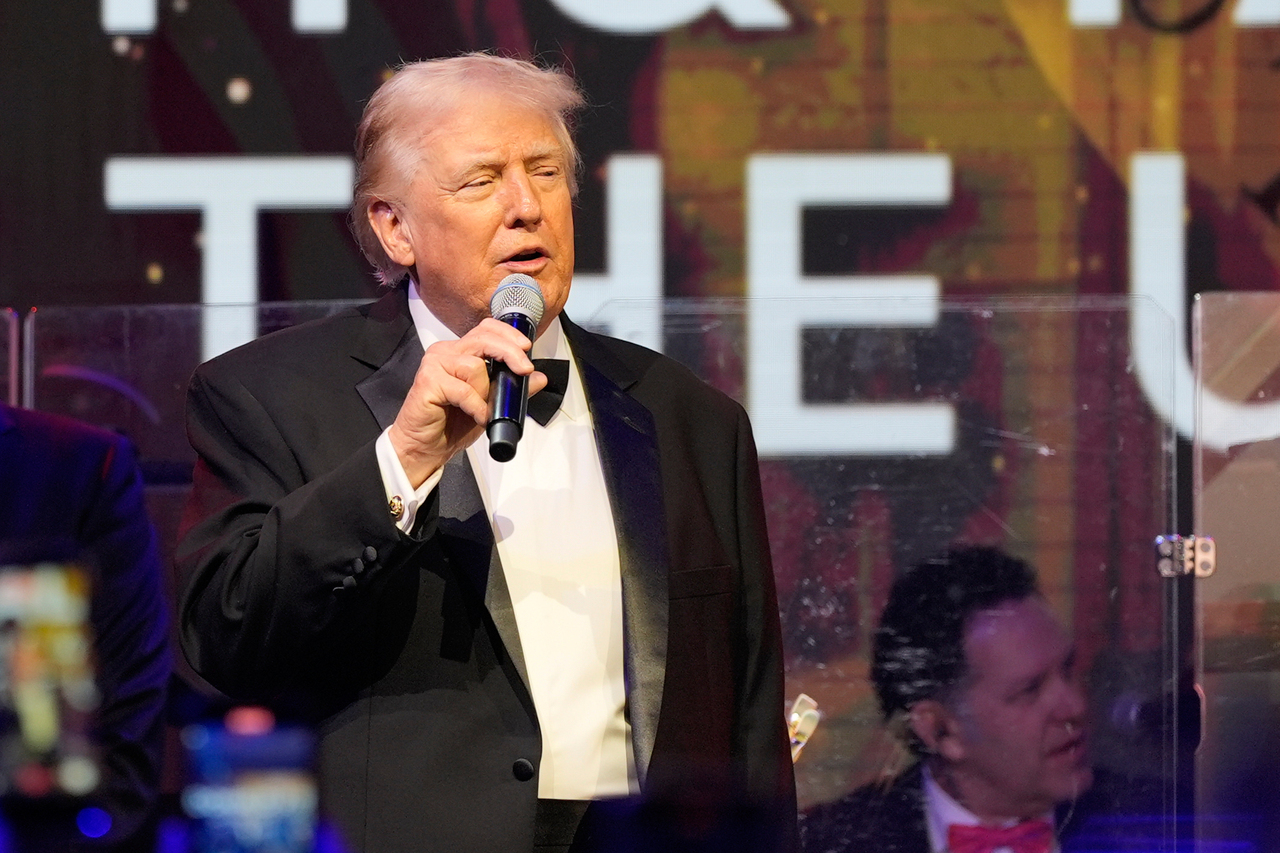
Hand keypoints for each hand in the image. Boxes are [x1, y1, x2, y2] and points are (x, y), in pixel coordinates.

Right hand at [387, 318, 548, 486]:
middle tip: (524, 369)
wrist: (425, 446)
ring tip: (483, 409)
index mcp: (459, 352)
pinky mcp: (428, 381)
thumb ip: (513, 388)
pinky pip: (463, 389)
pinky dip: (476, 406)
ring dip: (485, 391)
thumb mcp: (490, 404)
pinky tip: (478, 416)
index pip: (486, 329)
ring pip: (474, 366)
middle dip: (509, 353)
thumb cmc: (452, 423)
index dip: (507, 334)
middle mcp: (445, 352)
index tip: (526, 348)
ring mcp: (435, 365)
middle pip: (483, 339)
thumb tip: (539, 378)